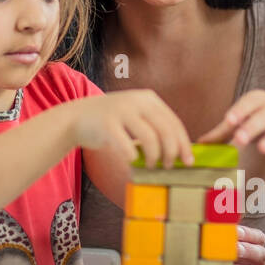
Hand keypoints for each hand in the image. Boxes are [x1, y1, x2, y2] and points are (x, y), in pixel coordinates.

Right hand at [67, 89, 191, 168]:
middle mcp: (136, 101)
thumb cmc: (111, 123)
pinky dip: (132, 157)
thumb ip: (154, 126)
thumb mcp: (135, 115)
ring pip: (150, 138)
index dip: (183, 144)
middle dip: (171, 152)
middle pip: (165, 130)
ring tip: (150, 166)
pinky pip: (127, 146)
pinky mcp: (107, 124)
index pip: (174, 122)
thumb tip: (180, 151)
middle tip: (169, 166)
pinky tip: (131, 160)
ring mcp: (121, 111)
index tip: (188, 161)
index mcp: (148, 98)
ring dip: (153, 157)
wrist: (76, 118)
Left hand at [200, 89, 264, 159]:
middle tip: (239, 139)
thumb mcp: (235, 126)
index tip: (229, 121)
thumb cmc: (250, 125)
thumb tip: (200, 144)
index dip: (240, 111)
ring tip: (262, 148)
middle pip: (263, 117)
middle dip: (251, 127)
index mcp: (257, 99)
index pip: (248, 103)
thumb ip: (219, 134)